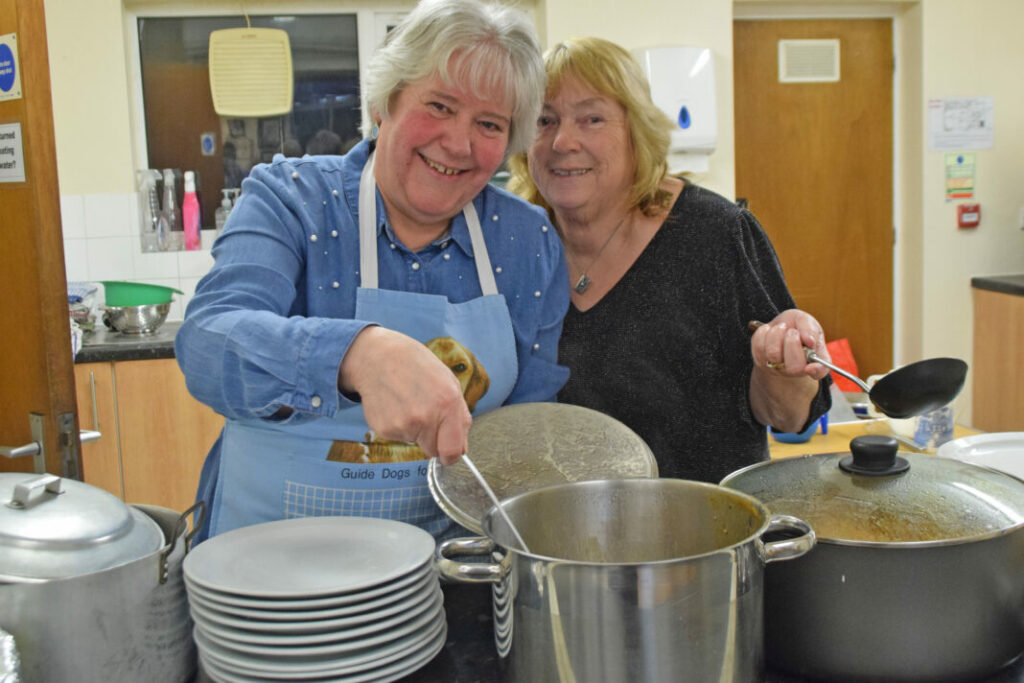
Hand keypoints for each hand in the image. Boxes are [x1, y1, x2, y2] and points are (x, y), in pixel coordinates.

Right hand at [338, 327, 469, 464]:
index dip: (452, 456)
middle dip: (432, 439)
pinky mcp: (384, 429)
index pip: (453, 451)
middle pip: (433, 451)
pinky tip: (394, 404)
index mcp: (448, 403)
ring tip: (406, 401)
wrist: (377, 357)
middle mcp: (426, 417)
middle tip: (424, 414)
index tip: (449, 454)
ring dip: (413, 429)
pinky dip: (397, 425)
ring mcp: (403, 425)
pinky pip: (398, 437)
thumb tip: (462, 447)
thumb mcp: (448, 381)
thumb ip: (459, 416)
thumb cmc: (415, 366)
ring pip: (414, 442)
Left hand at [750, 310, 830, 381]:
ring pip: (774, 355)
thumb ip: (811, 329)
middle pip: (794, 367)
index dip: (816, 371)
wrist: (780, 327)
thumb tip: (810, 342)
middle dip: (792, 343)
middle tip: (792, 332)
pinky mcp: (760, 359)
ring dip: (776, 335)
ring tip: (781, 328)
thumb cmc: (797, 326)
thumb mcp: (807, 322)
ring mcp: (777, 367)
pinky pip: (758, 346)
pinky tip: (769, 331)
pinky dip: (764, 332)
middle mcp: (795, 369)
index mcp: (813, 360)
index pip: (819, 372)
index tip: (811, 367)